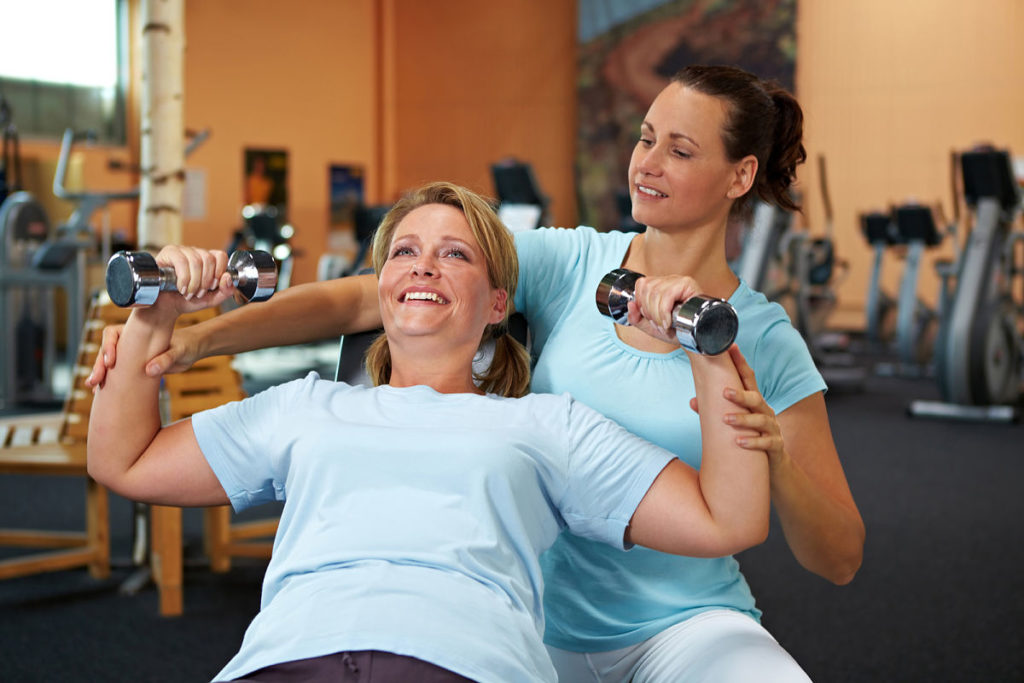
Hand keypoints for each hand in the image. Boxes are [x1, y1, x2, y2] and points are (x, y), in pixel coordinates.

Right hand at [84, 322, 203, 388]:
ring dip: (99, 374)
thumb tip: (149, 371)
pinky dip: (107, 382)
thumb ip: (166, 360)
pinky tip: (98, 392)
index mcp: (136, 330)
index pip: (113, 333)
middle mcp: (128, 341)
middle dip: (99, 365)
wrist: (191, 352)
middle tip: (95, 380)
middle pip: (106, 350)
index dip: (109, 346)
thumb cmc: (186, 346)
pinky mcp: (132, 367)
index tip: (111, 361)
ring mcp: (128, 354)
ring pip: (107, 363)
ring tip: (93, 388)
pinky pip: (115, 373)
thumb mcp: (179, 352)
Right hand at [152, 245, 234, 314]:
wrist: (166, 308)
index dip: (219, 272)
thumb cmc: (187, 300)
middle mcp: (195, 253)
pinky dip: (184, 279)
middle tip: (198, 293)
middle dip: (205, 281)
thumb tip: (228, 277)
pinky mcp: (168, 253)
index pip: (220, 255)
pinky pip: (181, 261)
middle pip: (209, 259)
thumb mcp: (211, 299)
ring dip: (194, 282)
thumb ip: (226, 291)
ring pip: (196, 261)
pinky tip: (181, 288)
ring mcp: (182, 251)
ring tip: (188, 293)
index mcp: (207, 260)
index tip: (212, 287)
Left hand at [626, 274, 701, 344]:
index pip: (641, 284)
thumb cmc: (676, 331)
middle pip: (647, 288)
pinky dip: (664, 312)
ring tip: (664, 325)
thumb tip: (630, 304)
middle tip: (658, 324)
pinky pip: (668, 295)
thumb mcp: (650, 327)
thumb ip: (636, 318)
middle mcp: (669, 280)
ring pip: (656, 292)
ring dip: (657, 314)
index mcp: (659, 285)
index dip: (641, 303)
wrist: (695, 339)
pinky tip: (668, 322)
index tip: (650, 318)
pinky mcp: (688, 284)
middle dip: (649, 311)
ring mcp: (679, 280)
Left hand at [690, 344, 786, 465]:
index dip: (741, 364)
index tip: (731, 348)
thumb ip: (716, 412)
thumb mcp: (736, 423)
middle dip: (741, 393)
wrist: (774, 466)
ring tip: (726, 420)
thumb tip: (692, 401)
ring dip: (743, 419)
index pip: (749, 379)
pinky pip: (767, 442)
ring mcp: (773, 428)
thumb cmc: (751, 437)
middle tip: (724, 392)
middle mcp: (766, 412)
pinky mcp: (776, 446)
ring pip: (761, 420)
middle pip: (756, 398)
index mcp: (755, 403)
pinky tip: (739, 442)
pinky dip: (754, 442)